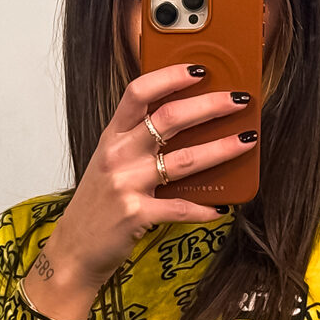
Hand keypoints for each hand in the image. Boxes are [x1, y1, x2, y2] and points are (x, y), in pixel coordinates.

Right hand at [27, 64, 256, 319]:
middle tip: (239, 101)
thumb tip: (185, 124)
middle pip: (169, 118)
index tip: (200, 69)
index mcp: (112, 137)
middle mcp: (118, 155)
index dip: (171, 76)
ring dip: (221, 149)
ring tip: (246, 141)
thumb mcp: (110, 164)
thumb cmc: (97, 206)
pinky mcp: (137, 215)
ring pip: (184, 160)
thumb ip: (137, 142)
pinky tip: (222, 208)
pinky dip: (204, 208)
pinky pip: (181, 208)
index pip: (139, 92)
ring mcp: (126, 184)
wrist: (74, 250)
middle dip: (210, 106)